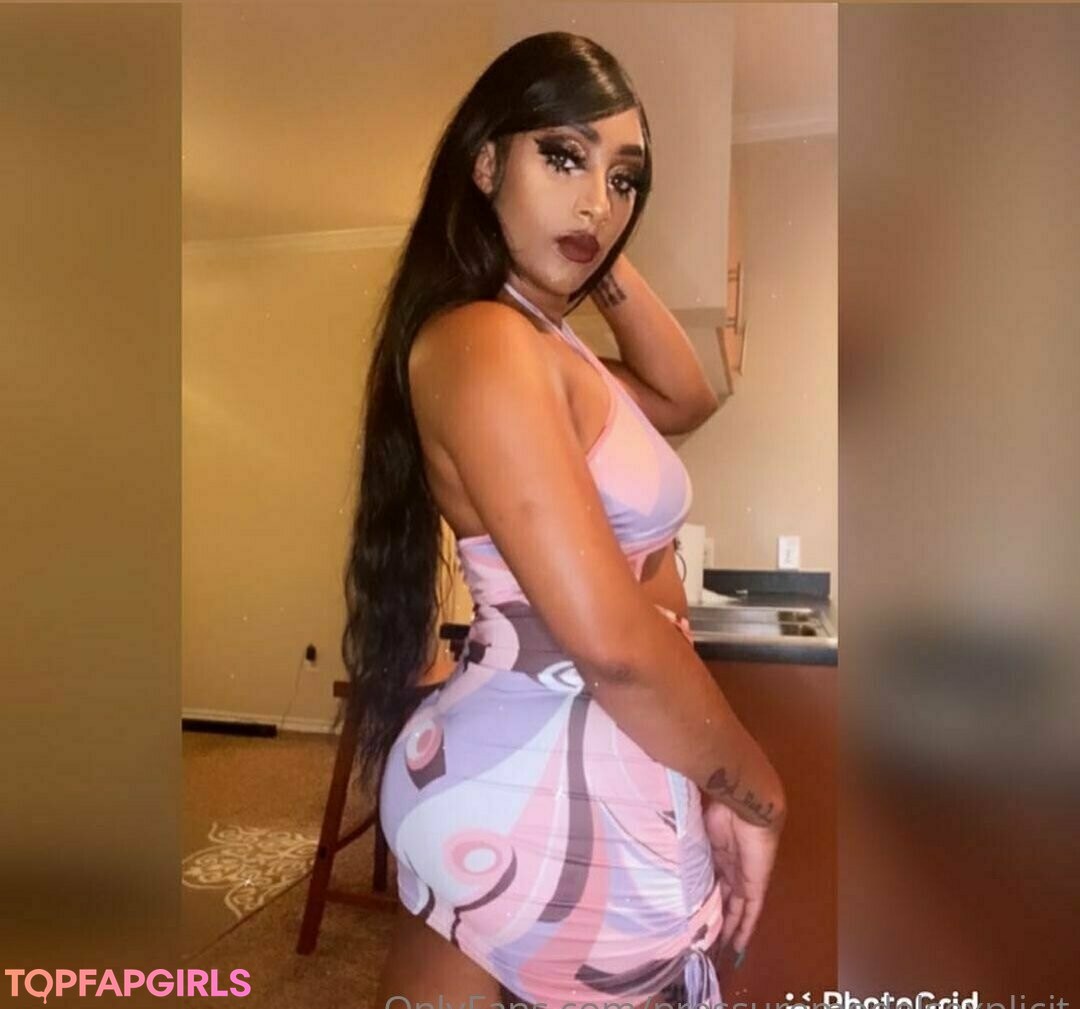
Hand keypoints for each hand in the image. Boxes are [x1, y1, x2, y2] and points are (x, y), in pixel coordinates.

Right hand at [702, 794, 783, 959]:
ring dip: (729, 926)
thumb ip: (686, 844)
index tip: (691, 908)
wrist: (745, 805)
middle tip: (703, 933)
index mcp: (717, 851)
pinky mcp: (756, 884)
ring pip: (736, 907)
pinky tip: (738, 946)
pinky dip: (746, 928)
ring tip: (718, 947)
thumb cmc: (720, 810)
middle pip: (723, 895)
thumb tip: (662, 848)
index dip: (702, 894)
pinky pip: (752, 911)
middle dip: (715, 913)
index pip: (710, 879)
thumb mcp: (697, 831)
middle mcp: (731, 866)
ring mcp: (744, 875)